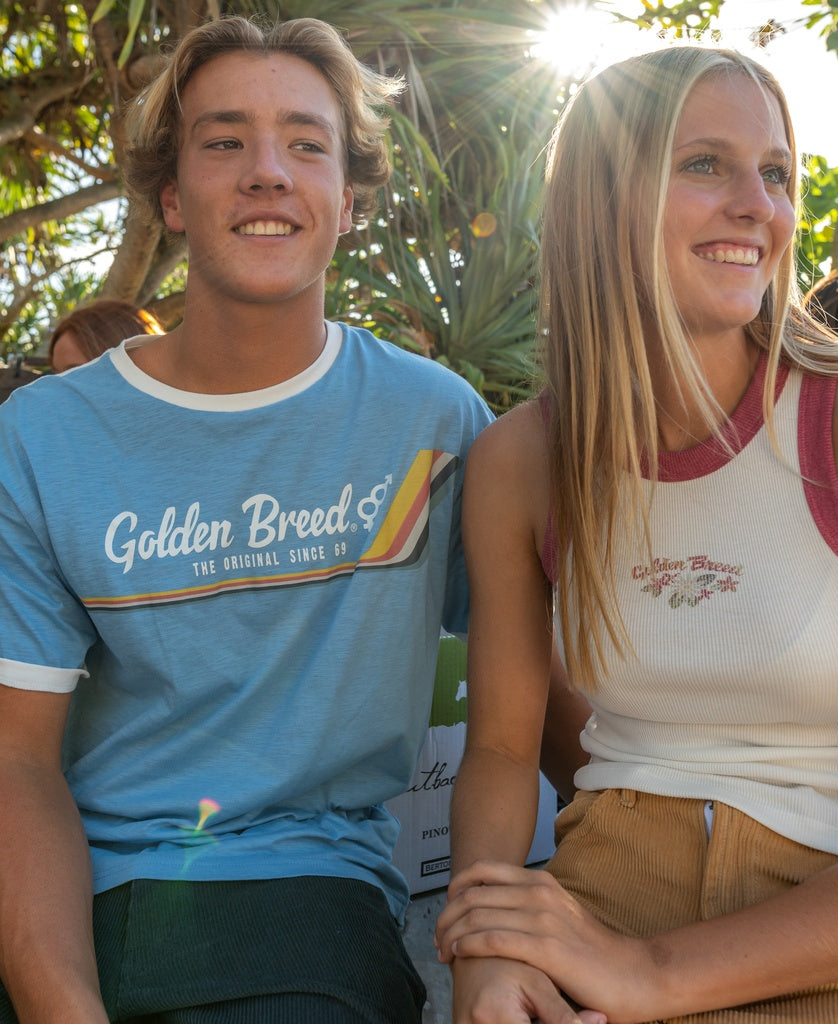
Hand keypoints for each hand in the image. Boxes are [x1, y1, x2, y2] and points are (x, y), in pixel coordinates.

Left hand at [437, 861, 648, 1021]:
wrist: (635, 975)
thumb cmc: (593, 953)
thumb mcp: (557, 917)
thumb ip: (528, 908)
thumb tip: (493, 911)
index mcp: (540, 881)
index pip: (481, 871)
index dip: (454, 889)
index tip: (446, 912)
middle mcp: (539, 892)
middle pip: (471, 894)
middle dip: (445, 916)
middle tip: (436, 938)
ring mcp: (542, 918)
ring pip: (476, 916)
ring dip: (450, 933)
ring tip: (442, 952)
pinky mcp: (546, 948)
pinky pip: (491, 940)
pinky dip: (466, 946)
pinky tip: (458, 955)